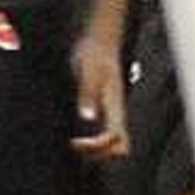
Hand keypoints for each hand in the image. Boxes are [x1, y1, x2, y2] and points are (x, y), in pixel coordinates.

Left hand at [69, 32, 127, 160]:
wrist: (100, 41)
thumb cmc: (95, 54)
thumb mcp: (89, 72)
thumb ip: (88, 93)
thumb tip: (87, 118)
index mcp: (115, 106)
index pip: (115, 140)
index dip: (97, 148)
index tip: (76, 143)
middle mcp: (116, 112)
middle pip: (119, 147)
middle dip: (99, 154)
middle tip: (76, 146)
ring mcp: (111, 111)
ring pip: (114, 143)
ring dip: (97, 150)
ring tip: (75, 145)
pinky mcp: (103, 107)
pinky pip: (105, 133)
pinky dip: (93, 141)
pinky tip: (76, 137)